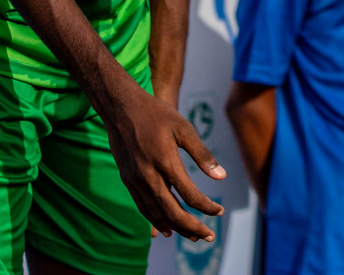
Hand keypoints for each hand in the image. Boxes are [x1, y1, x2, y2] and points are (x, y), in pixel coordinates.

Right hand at [101, 79, 225, 239]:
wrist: (121, 106)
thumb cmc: (156, 114)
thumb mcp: (184, 128)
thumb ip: (202, 154)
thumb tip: (222, 176)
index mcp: (166, 162)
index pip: (190, 195)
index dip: (207, 207)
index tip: (219, 212)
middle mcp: (149, 175)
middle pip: (172, 212)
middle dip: (193, 227)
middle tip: (209, 236)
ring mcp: (135, 180)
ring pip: (156, 213)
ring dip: (175, 227)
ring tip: (192, 236)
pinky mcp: (127, 179)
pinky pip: (142, 207)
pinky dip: (155, 220)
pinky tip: (165, 227)